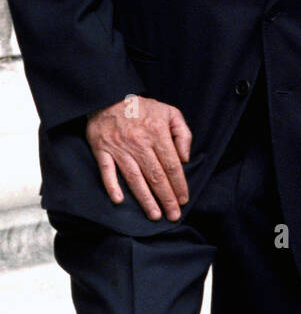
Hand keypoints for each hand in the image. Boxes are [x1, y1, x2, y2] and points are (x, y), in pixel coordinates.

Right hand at [86, 95, 191, 221]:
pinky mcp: (102, 151)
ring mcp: (120, 148)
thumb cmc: (143, 108)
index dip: (179, 184)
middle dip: (166, 198)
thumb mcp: (170, 112)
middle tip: (173, 215)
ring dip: (145, 199)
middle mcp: (140, 143)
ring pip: (135, 178)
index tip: (184, 199)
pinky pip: (107, 171)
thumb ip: (183, 133)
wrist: (110, 97)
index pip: (172, 165)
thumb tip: (185, 158)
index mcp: (158, 133)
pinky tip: (118, 201)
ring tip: (154, 215)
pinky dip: (112, 186)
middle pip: (156, 176)